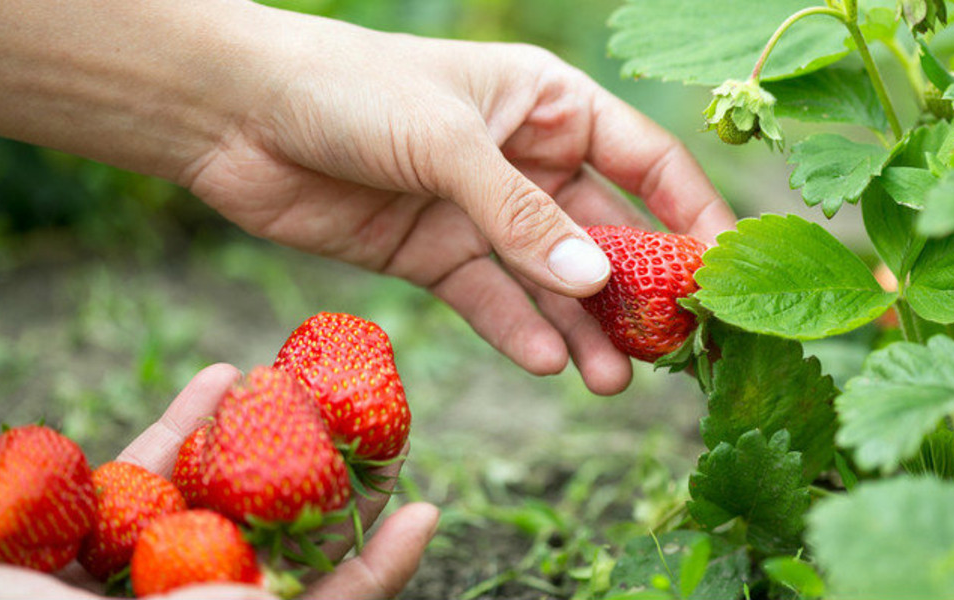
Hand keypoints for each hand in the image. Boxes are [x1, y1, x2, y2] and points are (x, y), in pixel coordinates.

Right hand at [0, 364, 438, 599]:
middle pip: (278, 548)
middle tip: (382, 428)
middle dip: (329, 487)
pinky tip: (215, 376)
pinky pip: (147, 476)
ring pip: (219, 501)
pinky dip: (180, 428)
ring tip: (303, 386)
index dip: (372, 573)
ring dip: (261, 440)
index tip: (426, 513)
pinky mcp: (84, 529)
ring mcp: (132, 569)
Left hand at [183, 10, 735, 393]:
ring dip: (582, 327)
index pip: (646, 163)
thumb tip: (594, 282)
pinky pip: (491, 299)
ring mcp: (479, 212)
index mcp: (548, 104)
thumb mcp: (448, 142)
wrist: (233, 114)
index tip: (720, 274)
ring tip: (611, 381)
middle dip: (634, 291)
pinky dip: (519, 330)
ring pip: (549, 278)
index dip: (690, 216)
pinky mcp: (434, 254)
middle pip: (604, 232)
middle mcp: (525, 159)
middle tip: (668, 351)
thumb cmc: (350, 90)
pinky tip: (549, 363)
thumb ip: (520, 215)